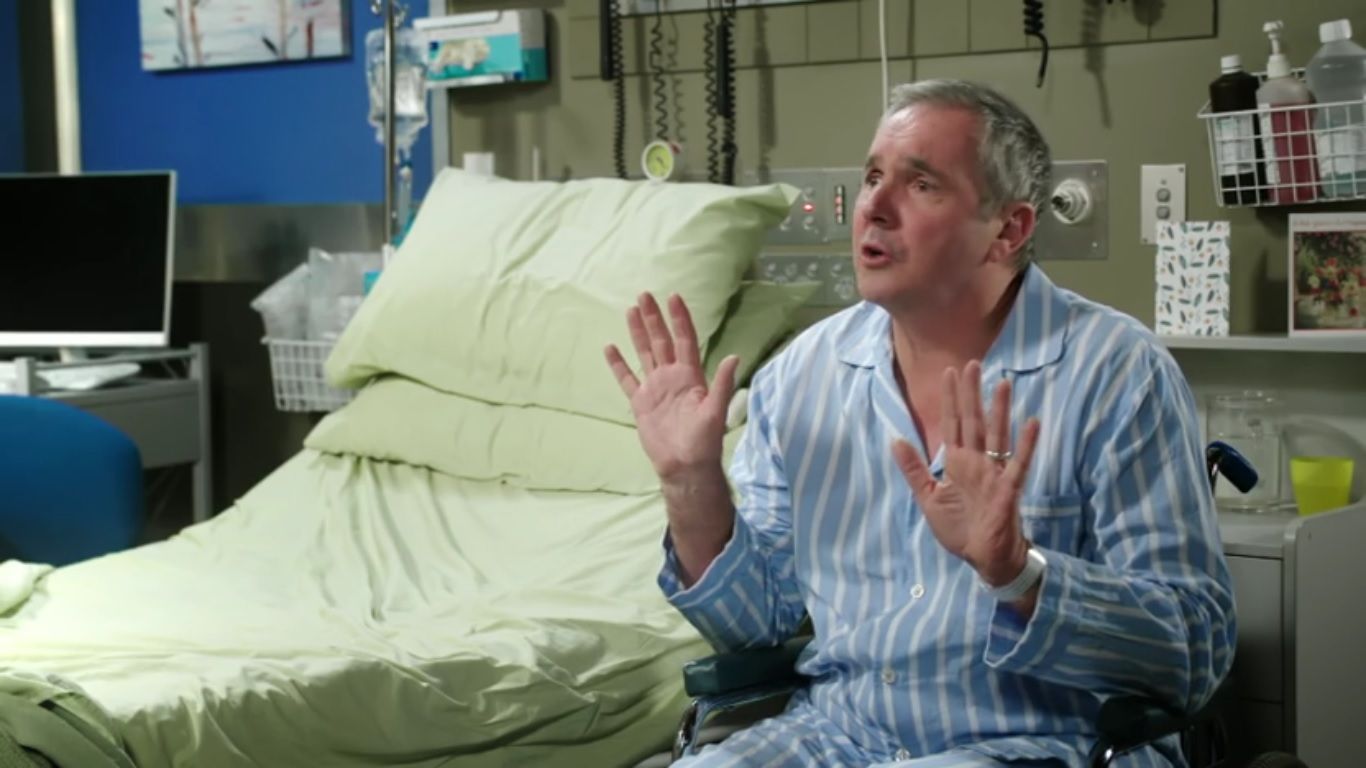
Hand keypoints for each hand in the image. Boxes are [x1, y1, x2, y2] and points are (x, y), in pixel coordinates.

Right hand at [605, 293, 739, 482]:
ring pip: (645, 353)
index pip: (685, 340)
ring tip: (630, 310)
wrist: (684, 466)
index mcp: (691, 376)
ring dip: (638, 333)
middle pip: (662, 341)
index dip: (679, 319)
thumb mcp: (716, 412)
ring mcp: (655, 388)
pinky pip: (627, 379)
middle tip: (644, 295)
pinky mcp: (641, 403)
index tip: (673, 297)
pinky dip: (619, 364)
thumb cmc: (704, 442)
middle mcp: (672, 377)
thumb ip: (722, 384)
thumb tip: (735, 357)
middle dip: (654, 318)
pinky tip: (610, 348)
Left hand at [891, 361, 1040, 586]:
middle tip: (972, 364)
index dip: (951, 400)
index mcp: (957, 463)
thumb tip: (895, 440)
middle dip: (972, 394)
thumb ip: (915, 469)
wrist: (981, 558)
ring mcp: (994, 473)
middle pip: (974, 422)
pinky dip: (1026, 445)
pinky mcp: (1008, 490)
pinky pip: (1019, 464)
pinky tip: (1032, 423)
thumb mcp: (928, 498)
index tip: (949, 372)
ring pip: (997, 435)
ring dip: (1000, 410)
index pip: (953, 424)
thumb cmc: (960, 529)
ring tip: (1003, 383)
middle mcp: (977, 462)